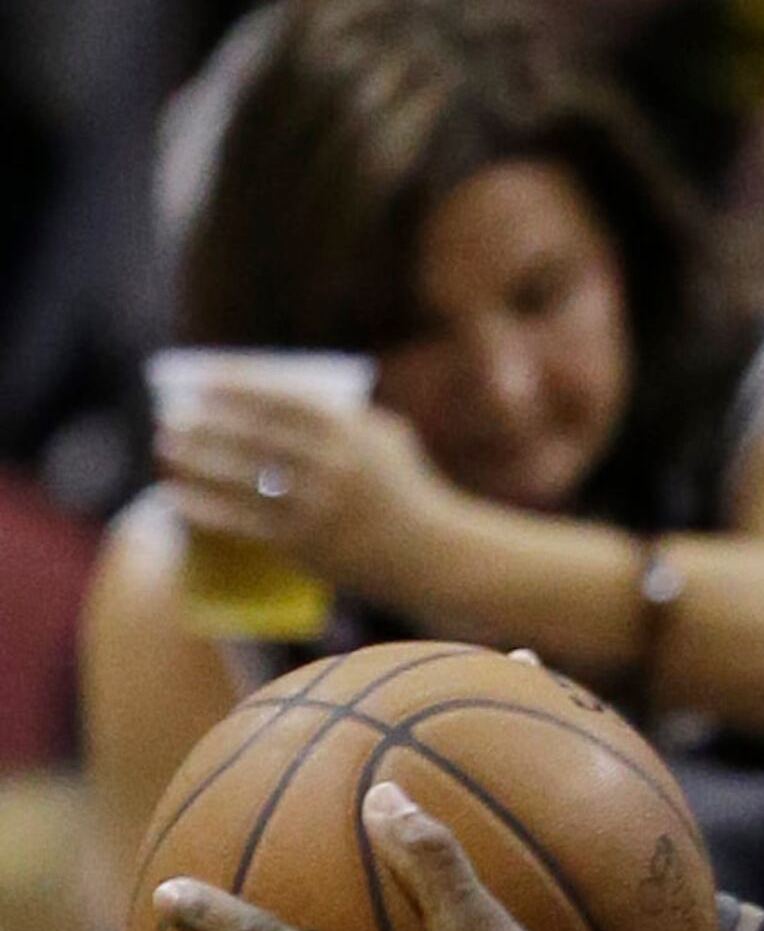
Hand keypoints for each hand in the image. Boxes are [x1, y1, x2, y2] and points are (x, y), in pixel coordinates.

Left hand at [155, 379, 453, 605]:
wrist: (429, 553)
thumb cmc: (403, 487)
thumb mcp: (383, 438)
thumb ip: (338, 415)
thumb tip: (271, 398)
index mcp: (354, 431)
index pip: (280, 398)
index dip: (235, 384)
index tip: (199, 377)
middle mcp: (334, 465)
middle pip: (253, 434)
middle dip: (206, 420)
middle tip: (171, 413)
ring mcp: (317, 505)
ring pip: (239, 476)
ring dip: (195, 459)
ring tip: (166, 446)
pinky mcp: (303, 542)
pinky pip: (239, 520)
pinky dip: (202, 505)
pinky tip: (174, 495)